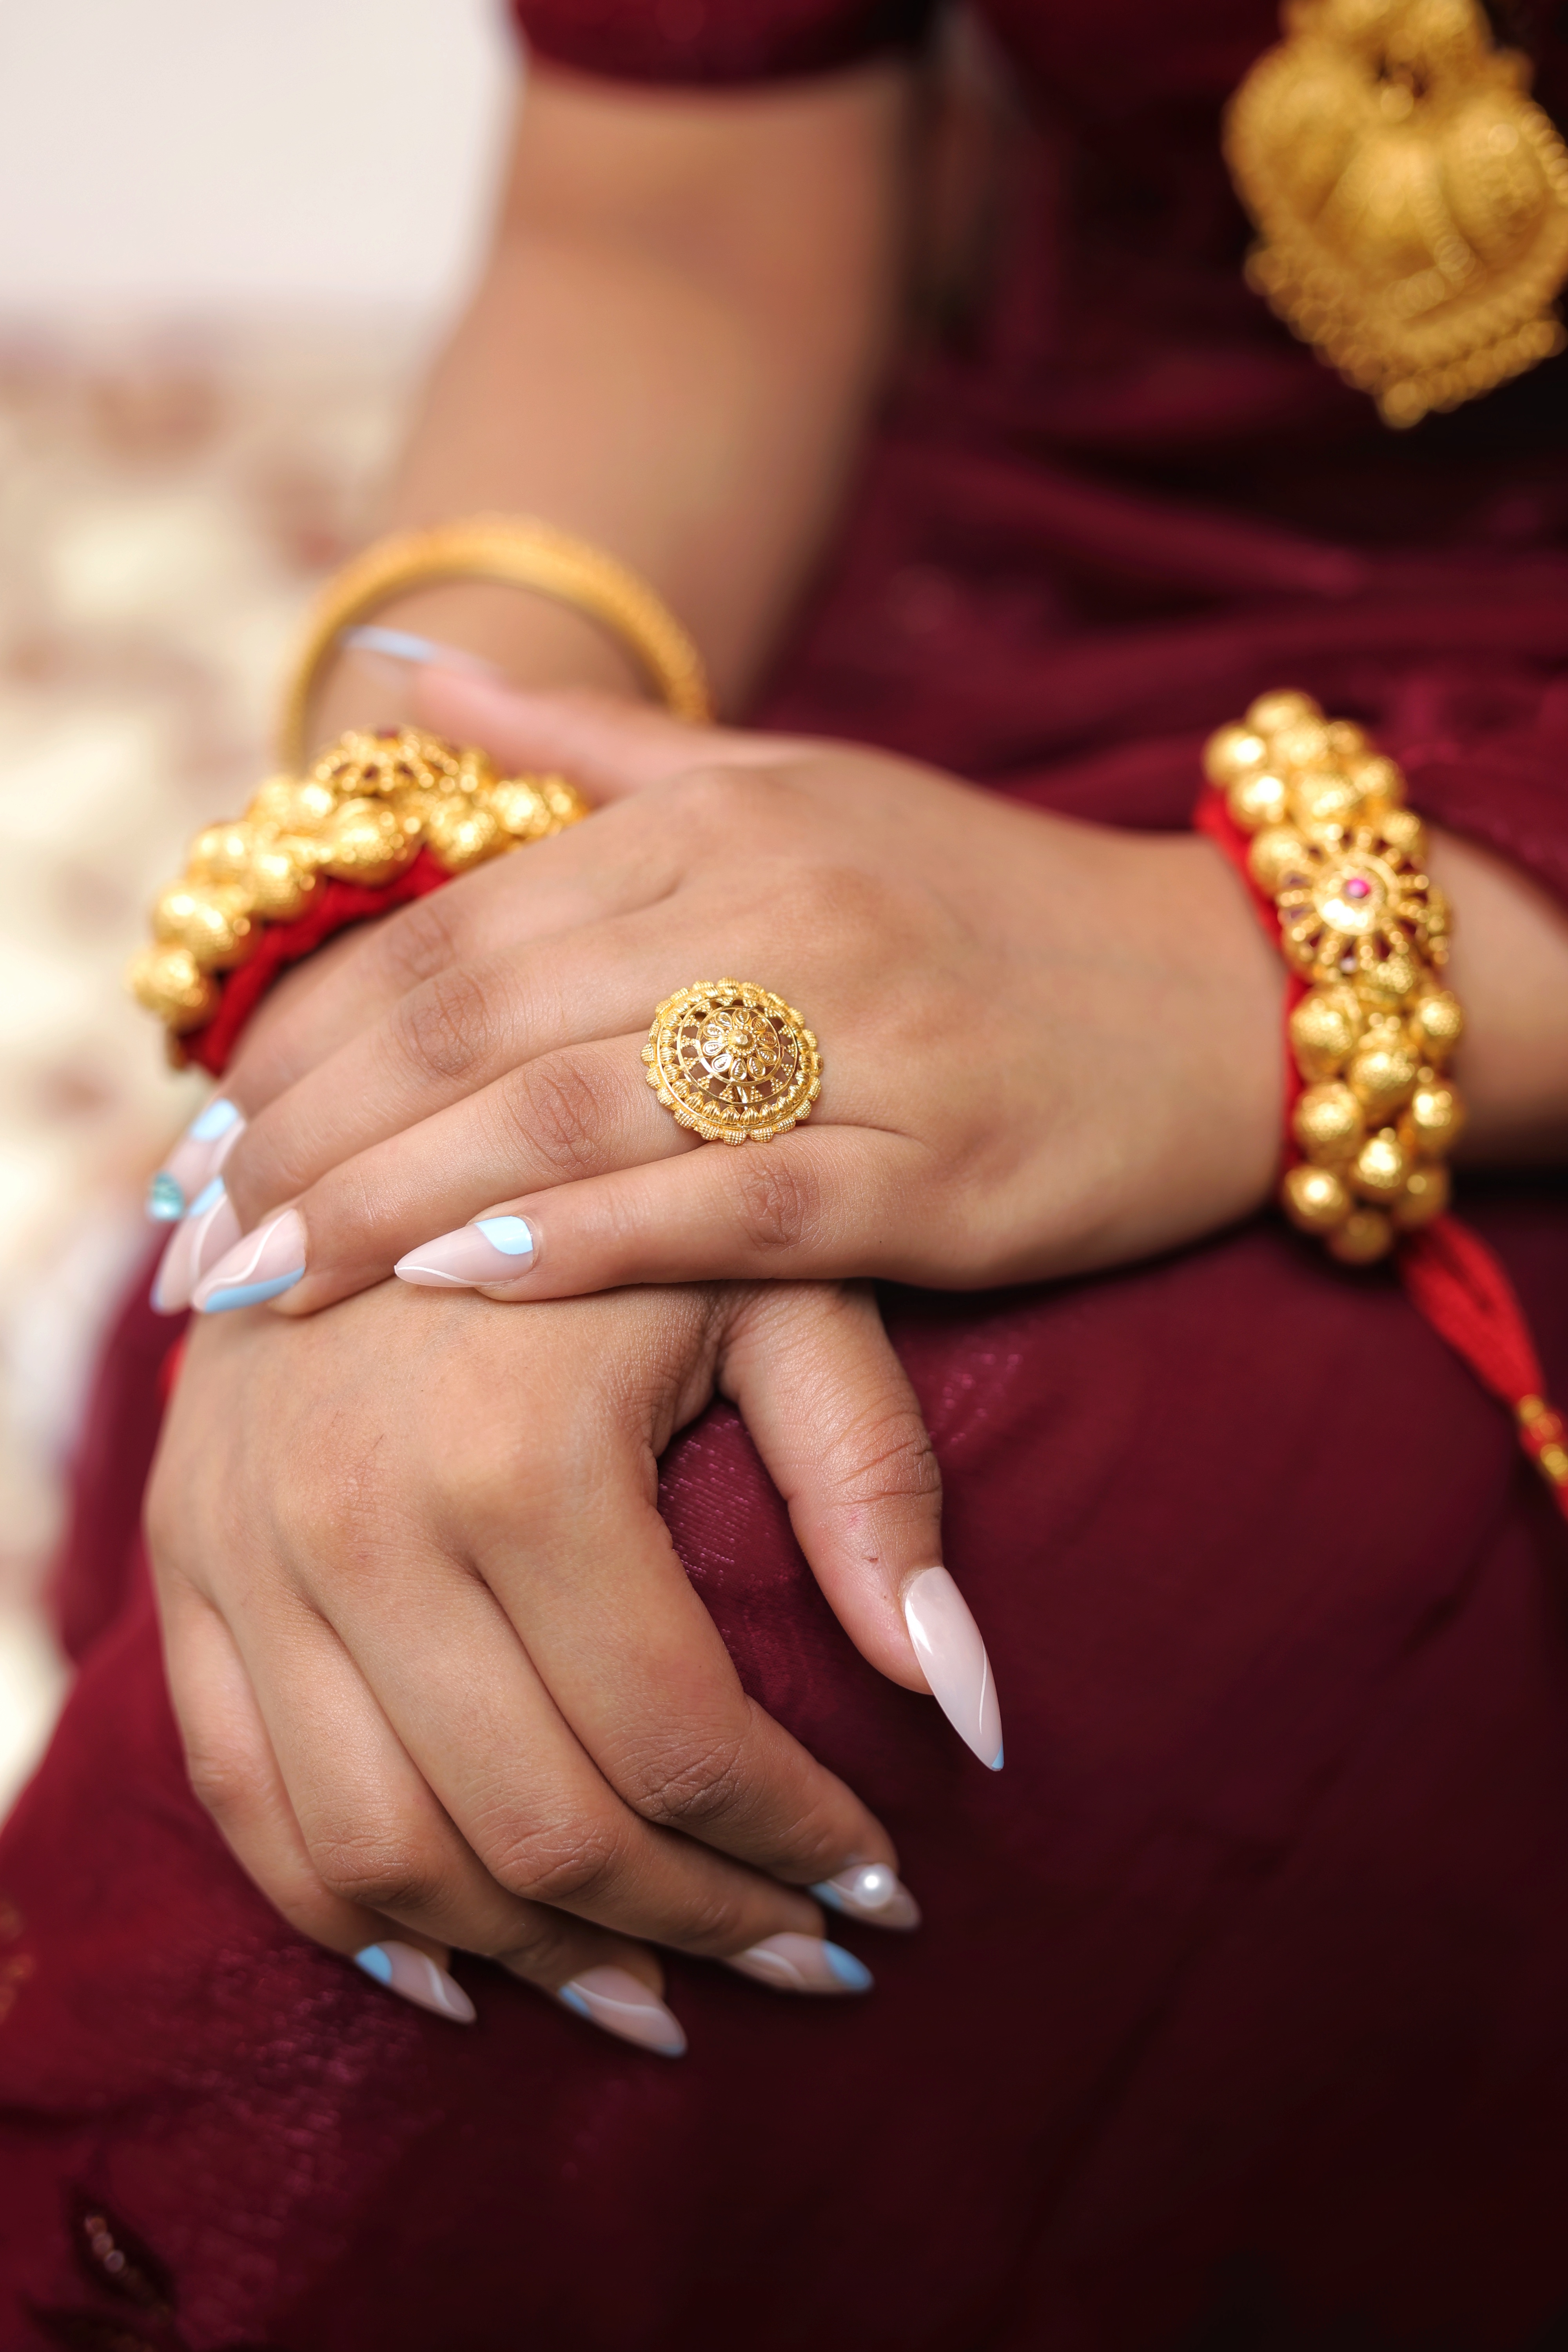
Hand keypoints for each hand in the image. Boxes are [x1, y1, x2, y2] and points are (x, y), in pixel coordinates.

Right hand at [147, 1268, 990, 2050]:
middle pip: (541, 1828)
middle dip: (699, 1927)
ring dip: (537, 1960)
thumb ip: (875, 1483)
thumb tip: (973, 1711)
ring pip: (388, 1855)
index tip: (884, 1894)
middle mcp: (359, 1524)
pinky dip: (350, 1918)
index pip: (679, 1742)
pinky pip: (245, 1804)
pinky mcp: (184, 1568)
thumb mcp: (778, 1288)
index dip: (798, 1849)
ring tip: (660, 1995)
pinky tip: (461, 1973)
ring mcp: (247, 1553)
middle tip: (806, 1961)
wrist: (399, 1107)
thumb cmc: (628, 1193)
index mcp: (519, 1458)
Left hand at [166, 675, 1283, 1321]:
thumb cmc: (986, 907)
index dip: (313, 1032)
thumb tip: (411, 690)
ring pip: (584, 1116)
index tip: (206, 1132)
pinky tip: (465, 1281)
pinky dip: (589, 1243)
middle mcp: (780, 911)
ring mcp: (862, 1041)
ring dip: (403, 1202)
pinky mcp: (933, 1169)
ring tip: (272, 1284)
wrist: (1223, 995)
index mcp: (728, 821)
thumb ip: (599, 757)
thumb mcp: (798, 787)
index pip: (461, 928)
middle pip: (488, 1023)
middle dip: (317, 1136)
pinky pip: (730, 1210)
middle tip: (194, 1241)